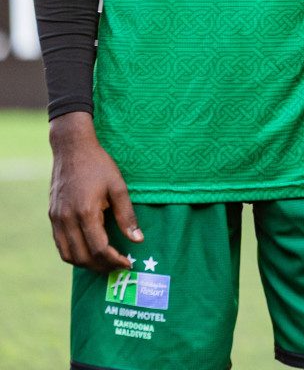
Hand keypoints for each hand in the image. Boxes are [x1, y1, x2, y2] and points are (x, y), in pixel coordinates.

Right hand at [48, 112, 140, 272]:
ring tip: (105, 263)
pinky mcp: (53, 216)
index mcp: (86, 212)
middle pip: (83, 256)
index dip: (114, 260)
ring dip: (86, 263)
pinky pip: (60, 244)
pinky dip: (74, 254)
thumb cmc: (99, 165)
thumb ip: (127, 216)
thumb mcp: (119, 187)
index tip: (128, 263)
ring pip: (68, 255)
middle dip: (102, 266)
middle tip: (119, 266)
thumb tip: (138, 240)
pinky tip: (89, 251)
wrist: (72, 149)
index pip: (99, 248)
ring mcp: (57, 219)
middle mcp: (67, 219)